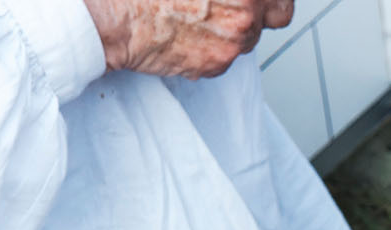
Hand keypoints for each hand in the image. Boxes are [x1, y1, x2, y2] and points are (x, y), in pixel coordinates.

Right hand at [84, 0, 292, 79]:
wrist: (112, 15)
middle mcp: (246, 10)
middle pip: (278, 14)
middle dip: (263, 8)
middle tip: (242, 3)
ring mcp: (234, 39)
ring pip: (251, 36)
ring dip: (235, 27)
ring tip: (199, 13)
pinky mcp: (218, 62)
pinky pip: (228, 54)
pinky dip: (213, 45)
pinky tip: (187, 29)